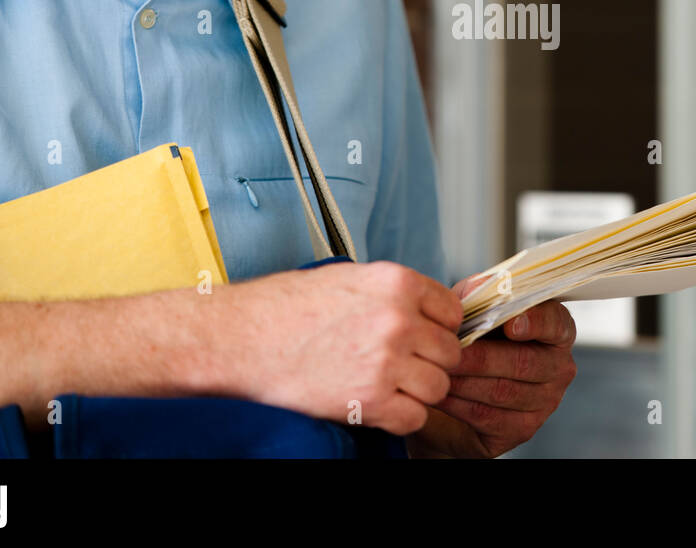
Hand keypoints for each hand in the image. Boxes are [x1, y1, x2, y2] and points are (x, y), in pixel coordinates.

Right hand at [200, 261, 462, 435]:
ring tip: (386, 385)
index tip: (422, 336)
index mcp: (397, 283)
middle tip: (401, 365)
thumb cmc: (286, 307)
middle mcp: (398, 319)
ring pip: (438, 386)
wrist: (242, 337)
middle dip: (429, 361)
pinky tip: (375, 404)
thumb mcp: (350, 278)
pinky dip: (399, 417)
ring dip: (417, 391)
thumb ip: (395, 294)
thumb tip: (427, 312)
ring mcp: (387, 361)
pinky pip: (414, 417)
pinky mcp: (370, 399)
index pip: (452, 311)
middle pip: (450, 352)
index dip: (438, 328)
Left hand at [410, 278, 576, 457]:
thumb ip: (480, 293)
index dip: (535, 323)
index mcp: (556, 331)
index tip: (510, 324)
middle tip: (451, 352)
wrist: (459, 391)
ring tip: (438, 371)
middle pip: (525, 362)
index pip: (556, 324)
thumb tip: (481, 286)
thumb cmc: (474, 341)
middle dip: (483, 357)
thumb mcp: (474, 309)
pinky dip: (459, 404)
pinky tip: (439, 394)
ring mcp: (545, 401)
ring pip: (503, 391)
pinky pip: (489, 416)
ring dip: (466, 381)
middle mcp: (558, 367)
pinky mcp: (522, 429)